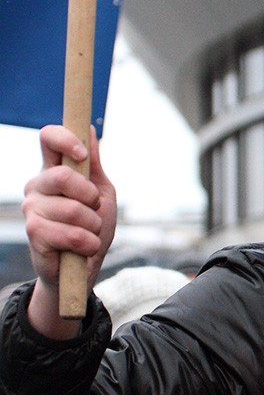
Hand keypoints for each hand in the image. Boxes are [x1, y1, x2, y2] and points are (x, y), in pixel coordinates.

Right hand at [21, 125, 116, 334]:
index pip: (47, 138)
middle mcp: (37, 186)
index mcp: (54, 171)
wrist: (84, 266)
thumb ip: (94, 165)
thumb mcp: (101, 193)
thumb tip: (89, 128)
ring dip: (94, 226)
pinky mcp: (34, 233)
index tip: (82, 155)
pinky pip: (73, 234)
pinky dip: (88, 243)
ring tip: (89, 233)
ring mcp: (32, 209)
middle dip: (90, 197)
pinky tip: (82, 248)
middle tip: (94, 210)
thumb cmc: (93, 226)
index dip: (65, 139)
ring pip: (74, 210)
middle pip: (62, 176)